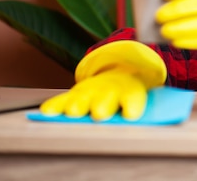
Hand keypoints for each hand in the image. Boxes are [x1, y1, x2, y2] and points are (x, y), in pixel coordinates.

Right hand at [40, 41, 166, 120]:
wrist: (120, 76)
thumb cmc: (130, 96)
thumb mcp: (141, 100)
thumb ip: (140, 109)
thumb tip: (147, 120)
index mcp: (131, 92)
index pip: (133, 97)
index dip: (132, 105)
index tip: (130, 114)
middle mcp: (109, 91)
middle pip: (105, 98)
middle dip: (102, 105)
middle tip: (99, 113)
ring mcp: (91, 91)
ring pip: (82, 98)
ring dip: (78, 105)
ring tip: (74, 112)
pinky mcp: (74, 94)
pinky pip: (62, 100)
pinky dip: (55, 106)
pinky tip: (49, 112)